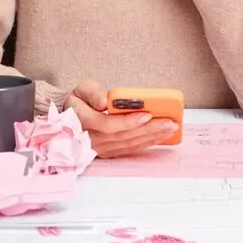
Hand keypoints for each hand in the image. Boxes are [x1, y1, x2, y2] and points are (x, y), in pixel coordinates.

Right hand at [64, 79, 178, 158]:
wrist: (71, 117)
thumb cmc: (79, 101)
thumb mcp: (81, 89)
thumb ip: (92, 93)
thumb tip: (104, 101)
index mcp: (82, 121)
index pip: (107, 125)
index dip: (128, 121)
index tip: (146, 114)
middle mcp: (91, 139)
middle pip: (123, 137)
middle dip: (149, 130)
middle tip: (169, 122)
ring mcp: (100, 149)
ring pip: (129, 144)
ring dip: (152, 137)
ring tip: (170, 128)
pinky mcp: (108, 153)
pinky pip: (130, 149)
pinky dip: (147, 143)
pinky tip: (161, 136)